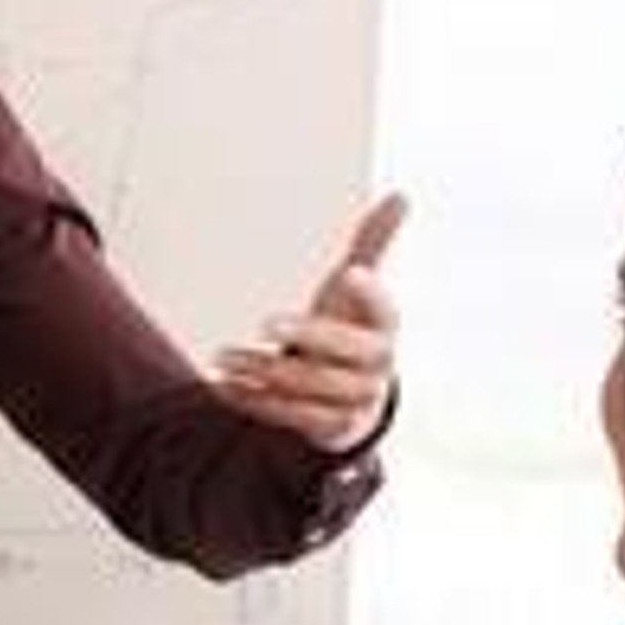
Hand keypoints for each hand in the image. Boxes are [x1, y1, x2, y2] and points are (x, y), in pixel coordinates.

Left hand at [212, 191, 404, 451]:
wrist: (353, 398)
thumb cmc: (350, 329)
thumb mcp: (356, 289)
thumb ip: (373, 245)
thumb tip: (401, 196)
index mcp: (384, 327)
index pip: (385, 310)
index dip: (370, 294)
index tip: (348, 273)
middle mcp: (377, 366)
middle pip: (346, 353)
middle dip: (307, 336)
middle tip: (264, 321)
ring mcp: (355, 400)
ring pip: (310, 387)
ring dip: (263, 370)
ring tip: (223, 355)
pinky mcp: (330, 428)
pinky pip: (291, 417)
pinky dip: (254, 400)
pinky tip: (223, 385)